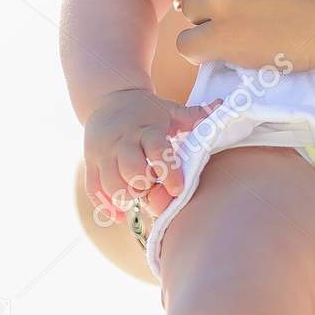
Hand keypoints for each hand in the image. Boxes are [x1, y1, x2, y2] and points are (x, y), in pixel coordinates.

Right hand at [83, 88, 211, 220]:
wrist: (109, 98)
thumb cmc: (146, 110)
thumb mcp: (170, 110)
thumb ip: (194, 115)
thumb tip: (224, 106)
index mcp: (145, 129)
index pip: (156, 150)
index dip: (168, 171)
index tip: (178, 189)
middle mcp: (122, 141)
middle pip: (130, 169)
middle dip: (145, 186)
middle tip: (155, 191)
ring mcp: (103, 153)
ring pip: (110, 182)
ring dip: (126, 197)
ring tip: (138, 198)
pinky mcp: (90, 162)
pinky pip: (93, 188)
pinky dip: (105, 205)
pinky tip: (119, 216)